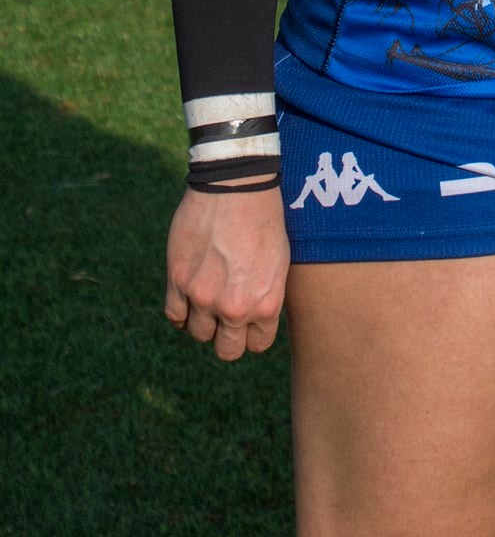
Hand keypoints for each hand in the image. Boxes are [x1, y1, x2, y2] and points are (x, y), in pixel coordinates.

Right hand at [164, 184, 289, 361]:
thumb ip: (265, 296)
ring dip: (203, 321)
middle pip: (226, 350)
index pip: (256, 345)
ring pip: (198, 333)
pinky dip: (180, 311)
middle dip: (228, 337)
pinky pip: (174, 315)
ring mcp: (203, 296)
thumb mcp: (279, 264)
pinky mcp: (178, 280)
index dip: (251, 334)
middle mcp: (234, 308)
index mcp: (266, 305)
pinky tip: (188, 297)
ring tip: (208, 298)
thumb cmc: (265, 219)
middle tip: (226, 316)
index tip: (247, 322)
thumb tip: (253, 318)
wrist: (237, 185)